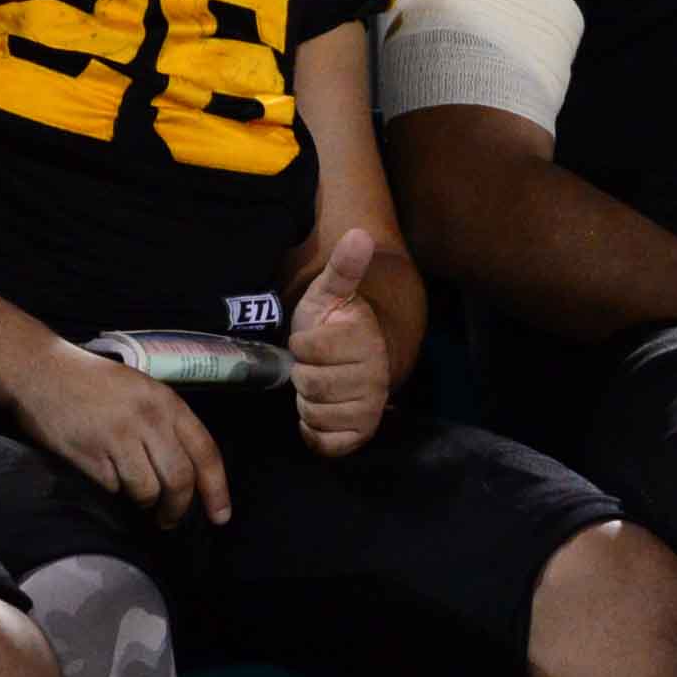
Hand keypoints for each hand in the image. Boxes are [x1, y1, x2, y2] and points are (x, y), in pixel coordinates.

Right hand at [11, 338, 230, 526]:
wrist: (40, 370)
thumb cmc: (91, 381)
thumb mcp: (140, 389)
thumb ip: (165, 423)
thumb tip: (186, 471)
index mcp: (166, 402)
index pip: (205, 452)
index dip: (216, 489)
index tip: (220, 516)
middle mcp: (147, 419)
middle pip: (179, 480)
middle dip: (177, 509)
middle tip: (169, 520)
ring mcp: (118, 437)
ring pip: (147, 490)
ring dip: (144, 503)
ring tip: (136, 499)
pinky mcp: (90, 454)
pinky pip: (112, 488)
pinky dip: (112, 490)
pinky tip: (104, 475)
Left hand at [287, 228, 390, 457]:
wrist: (356, 361)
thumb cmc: (334, 324)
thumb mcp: (330, 293)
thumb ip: (343, 267)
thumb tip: (361, 233)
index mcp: (365, 341)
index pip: (308, 349)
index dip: (302, 343)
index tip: (312, 338)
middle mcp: (374, 378)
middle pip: (309, 383)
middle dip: (303, 373)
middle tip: (315, 364)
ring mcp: (369, 409)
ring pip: (313, 412)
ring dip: (306, 400)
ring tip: (318, 385)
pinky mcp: (360, 435)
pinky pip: (324, 442)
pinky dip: (313, 430)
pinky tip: (319, 411)